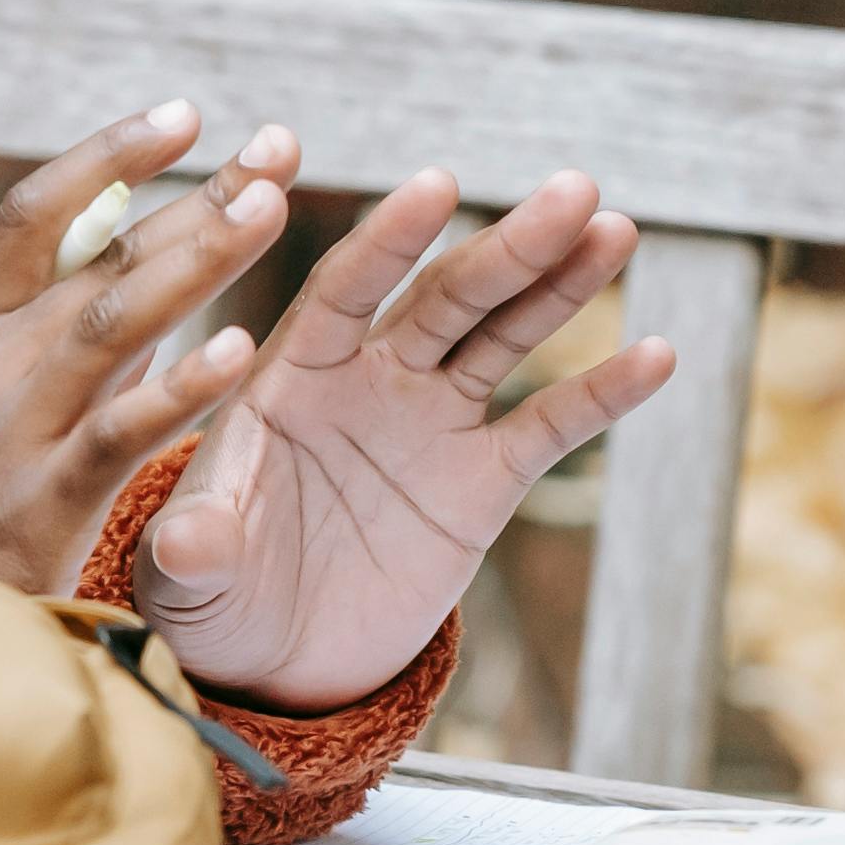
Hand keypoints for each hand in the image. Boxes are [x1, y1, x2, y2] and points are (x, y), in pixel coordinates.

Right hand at [0, 105, 296, 595]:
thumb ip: (55, 336)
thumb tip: (145, 259)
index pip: (32, 214)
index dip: (108, 155)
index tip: (185, 113)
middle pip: (100, 259)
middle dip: (196, 197)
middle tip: (279, 148)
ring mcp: (9, 434)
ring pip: (112, 324)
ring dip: (197, 258)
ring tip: (270, 208)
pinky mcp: (37, 509)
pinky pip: (116, 436)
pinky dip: (180, 390)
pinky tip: (240, 352)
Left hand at [131, 170, 676, 713]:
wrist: (270, 659)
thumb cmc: (210, 595)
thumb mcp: (189, 575)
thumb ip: (197, 548)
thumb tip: (187, 544)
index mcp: (290, 374)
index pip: (346, 288)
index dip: (391, 240)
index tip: (438, 185)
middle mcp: (368, 378)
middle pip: (446, 297)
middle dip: (507, 245)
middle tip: (572, 190)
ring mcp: (430, 422)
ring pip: (504, 336)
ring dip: (560, 284)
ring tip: (615, 229)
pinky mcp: (480, 481)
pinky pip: (549, 427)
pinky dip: (601, 392)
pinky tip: (657, 354)